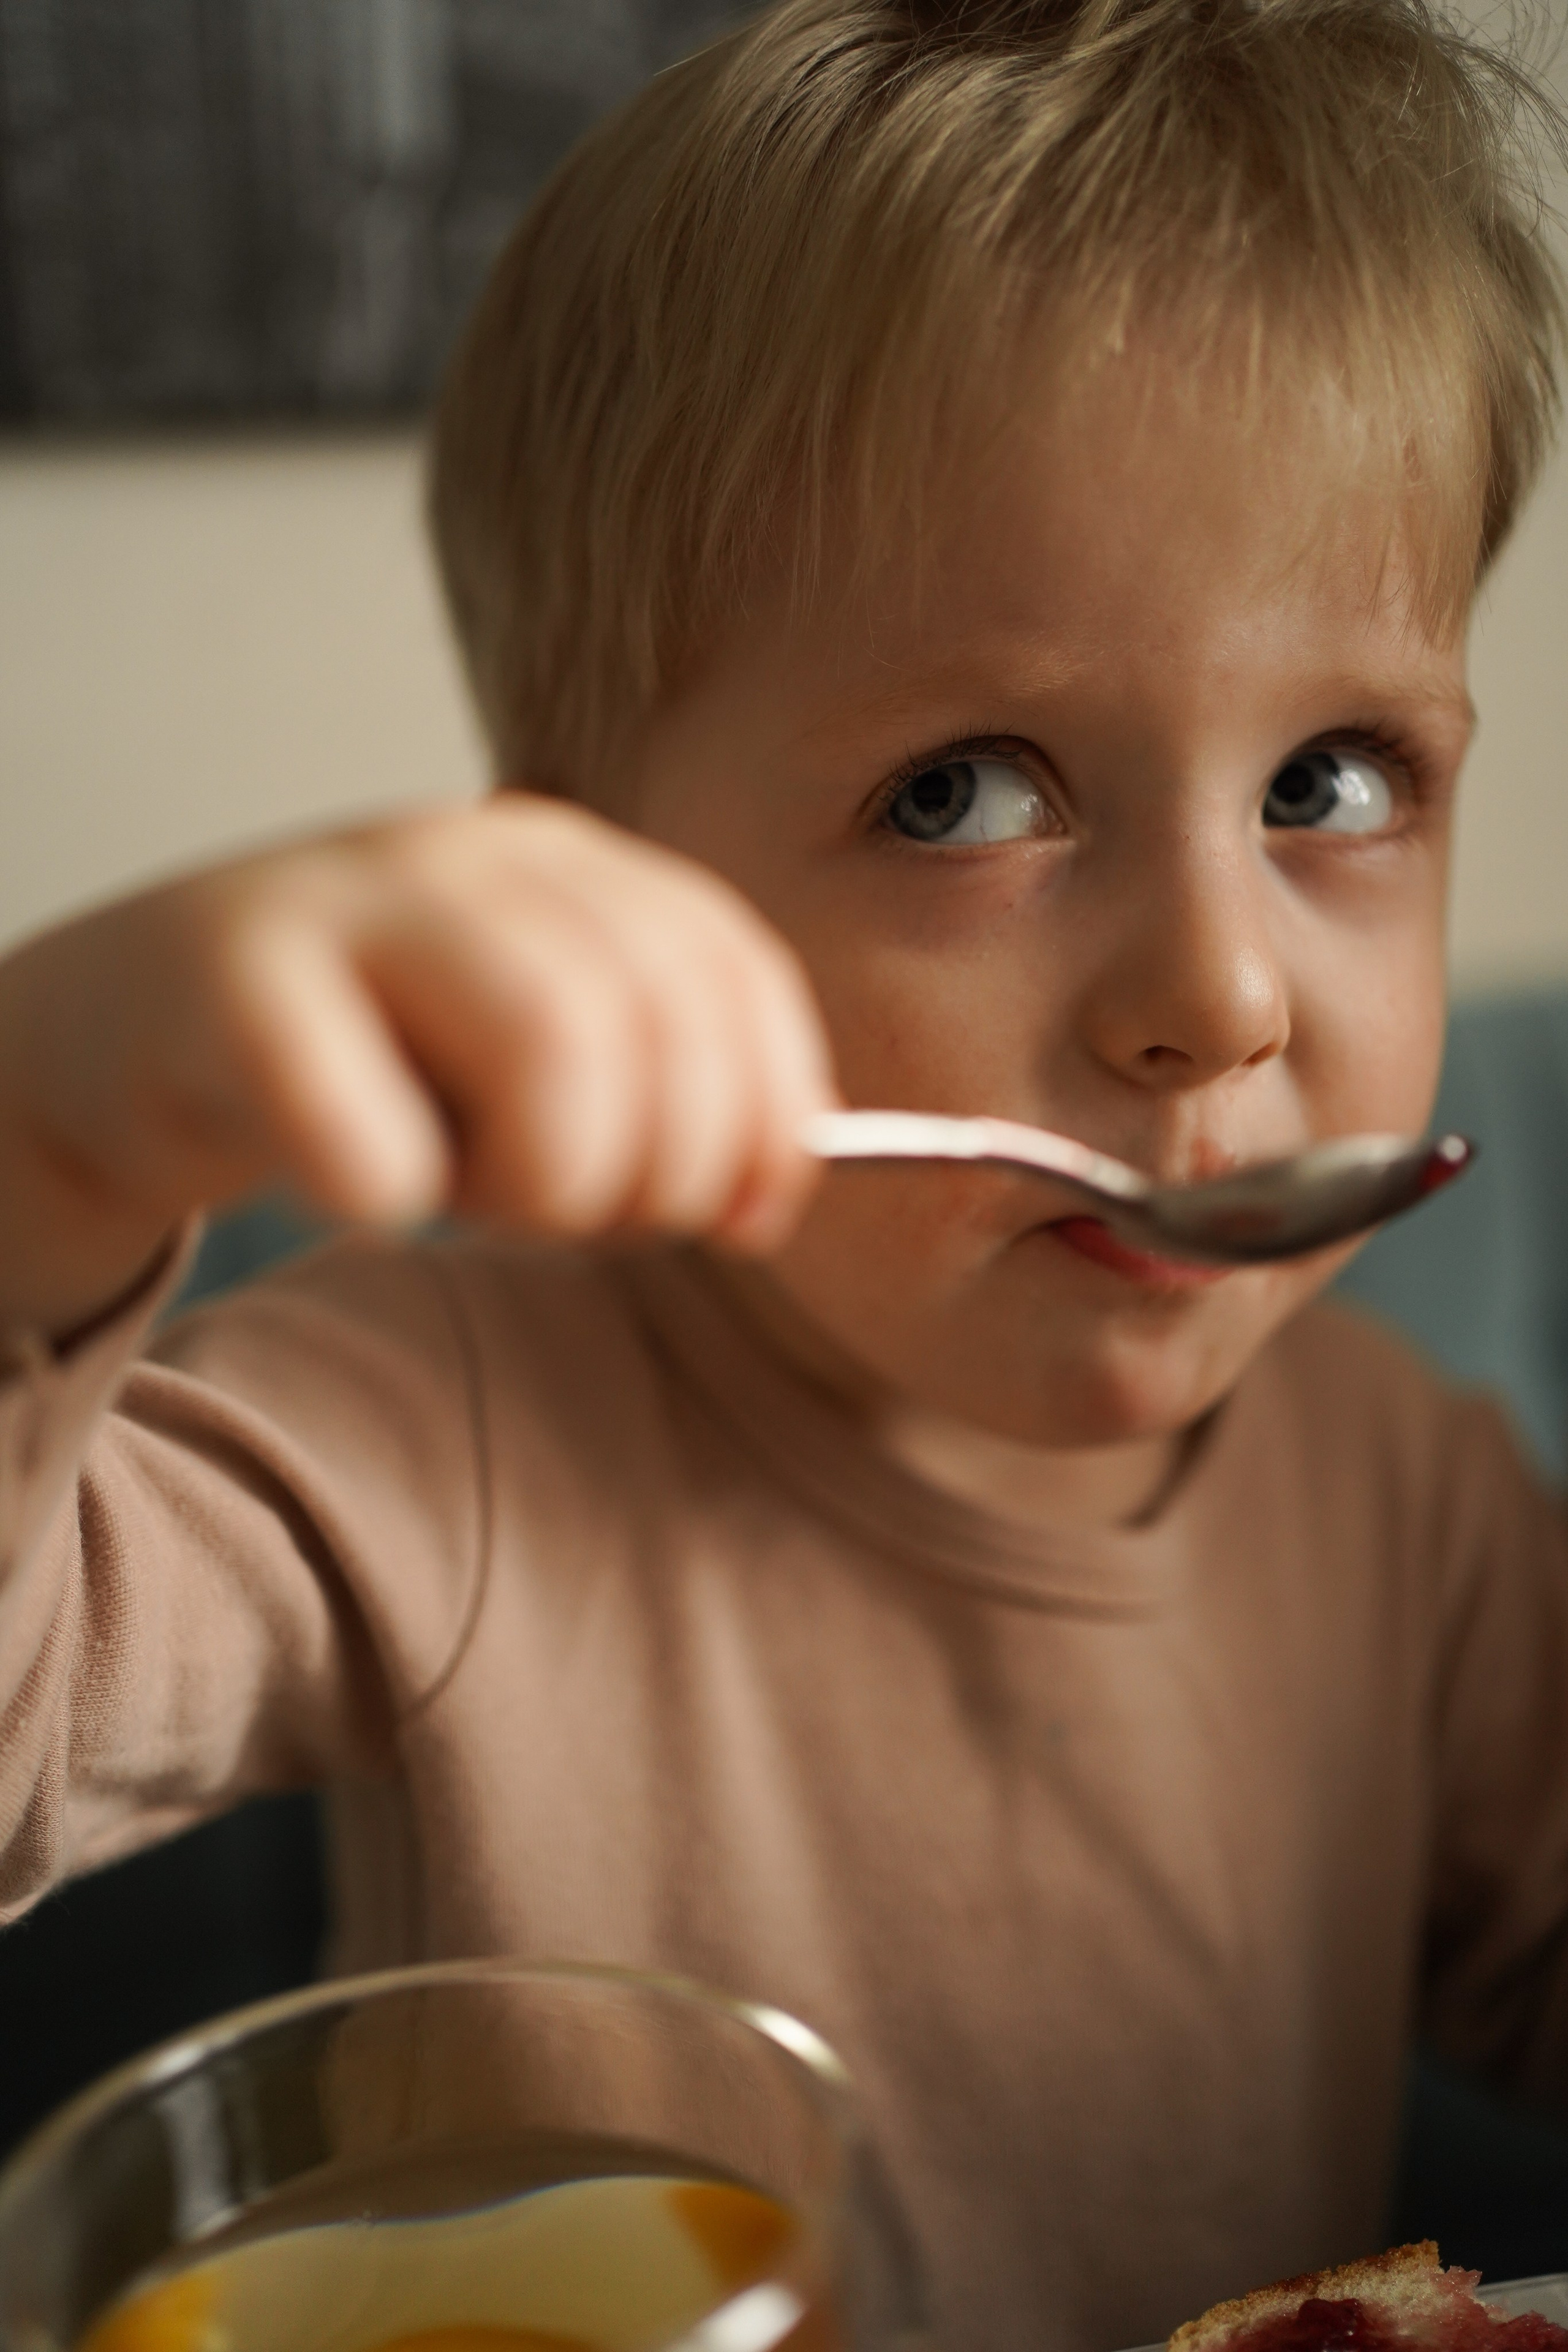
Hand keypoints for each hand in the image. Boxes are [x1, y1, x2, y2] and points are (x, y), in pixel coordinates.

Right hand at [0, 796, 836, 1334]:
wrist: (122, 1033)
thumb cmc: (356, 1062)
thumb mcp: (523, 1061)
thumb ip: (657, 1095)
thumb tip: (774, 1188)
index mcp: (562, 863)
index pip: (731, 969)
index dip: (769, 1111)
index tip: (746, 1221)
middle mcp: (467, 855)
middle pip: (652, 1017)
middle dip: (653, 1170)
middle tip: (580, 1221)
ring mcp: (347, 898)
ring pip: (551, 1041)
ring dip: (546, 1180)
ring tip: (478, 1202)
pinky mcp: (233, 981)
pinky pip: (368, 1129)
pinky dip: (394, 1197)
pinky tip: (370, 1193)